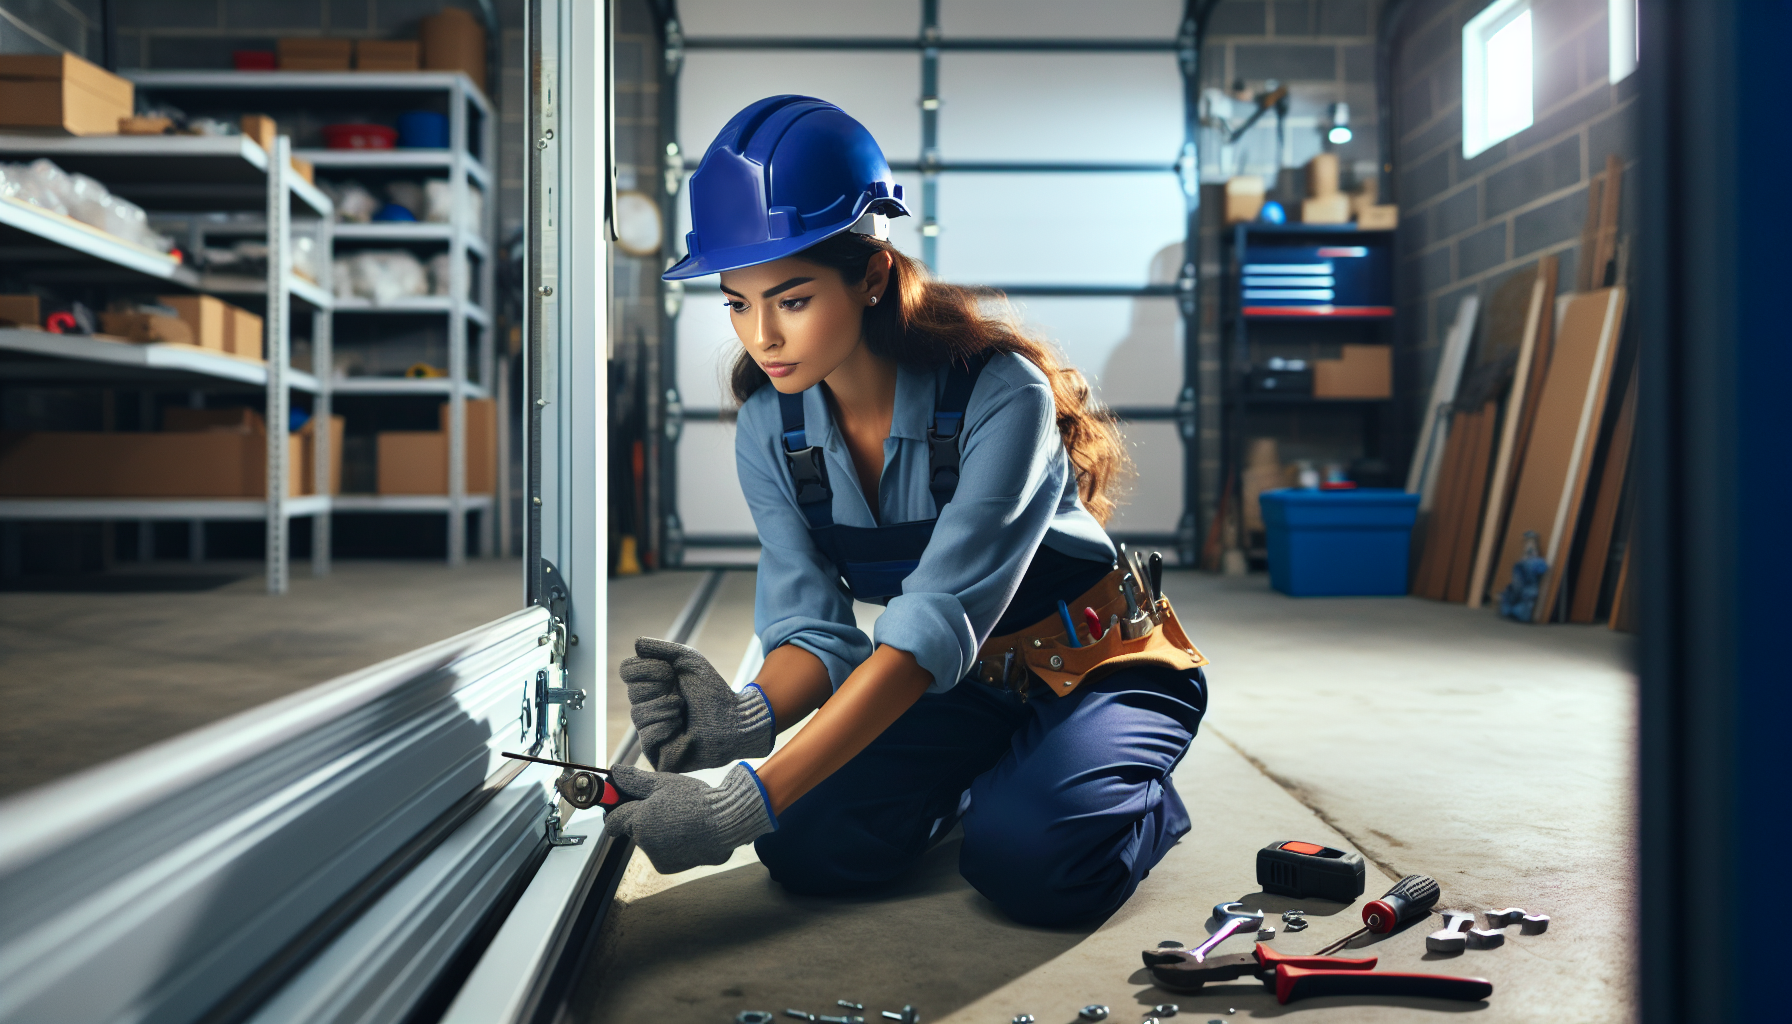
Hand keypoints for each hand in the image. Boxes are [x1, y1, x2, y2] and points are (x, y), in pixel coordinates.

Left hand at [603, 763, 775, 873]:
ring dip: (656, 830)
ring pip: (647, 841)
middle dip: (640, 818)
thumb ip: (634, 780)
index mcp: (639, 821)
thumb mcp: (663, 783)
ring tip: (680, 817)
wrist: (726, 824)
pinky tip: (686, 832)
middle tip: (662, 803)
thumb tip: (614, 772)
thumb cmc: (696, 800)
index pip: (613, 820)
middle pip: (632, 829)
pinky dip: (668, 844)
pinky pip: (661, 853)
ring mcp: (656, 857)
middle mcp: (644, 843)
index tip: (624, 800)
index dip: (616, 808)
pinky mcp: (669, 867)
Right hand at [622, 637, 773, 771]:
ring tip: (683, 711)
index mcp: (652, 684)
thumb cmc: (712, 691)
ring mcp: (650, 729)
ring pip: (637, 715)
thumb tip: (636, 644)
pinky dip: (665, 727)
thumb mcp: (688, 660)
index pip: (627, 670)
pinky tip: (681, 728)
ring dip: (665, 708)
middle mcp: (647, 706)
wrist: (733, 719)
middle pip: (632, 692)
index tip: (671, 672)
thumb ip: (662, 649)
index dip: (647, 669)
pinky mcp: (657, 752)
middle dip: (660, 689)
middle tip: (682, 695)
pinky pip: (647, 736)